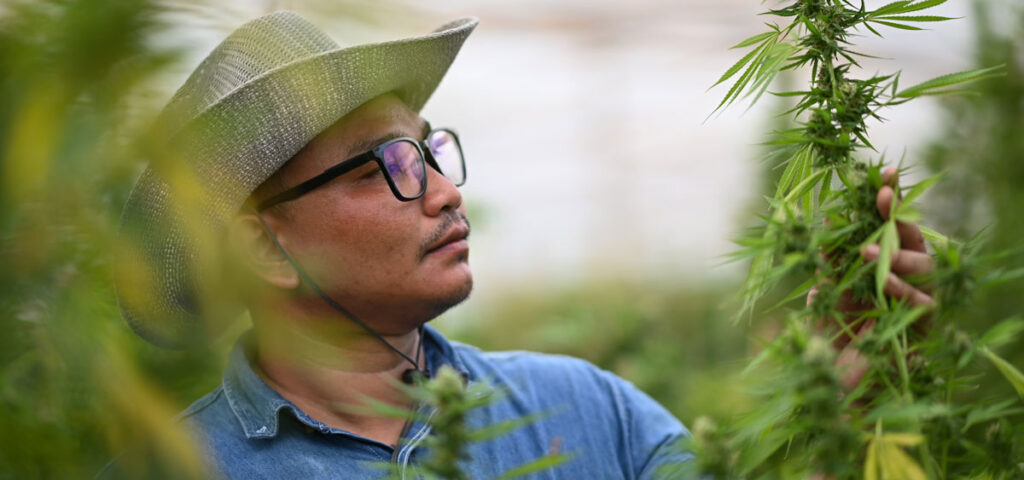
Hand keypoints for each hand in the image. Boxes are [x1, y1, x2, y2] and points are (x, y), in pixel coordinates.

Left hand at [814, 167, 936, 390]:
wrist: (834, 380)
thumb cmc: (830, 332)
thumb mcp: (822, 291)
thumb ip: (825, 263)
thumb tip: (821, 225)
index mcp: (878, 261)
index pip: (888, 224)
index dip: (890, 198)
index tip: (885, 173)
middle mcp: (900, 275)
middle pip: (912, 237)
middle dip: (898, 214)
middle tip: (883, 198)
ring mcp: (914, 298)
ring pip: (924, 266)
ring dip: (897, 253)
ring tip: (867, 251)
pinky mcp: (920, 326)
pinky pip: (922, 301)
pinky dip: (902, 289)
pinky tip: (883, 282)